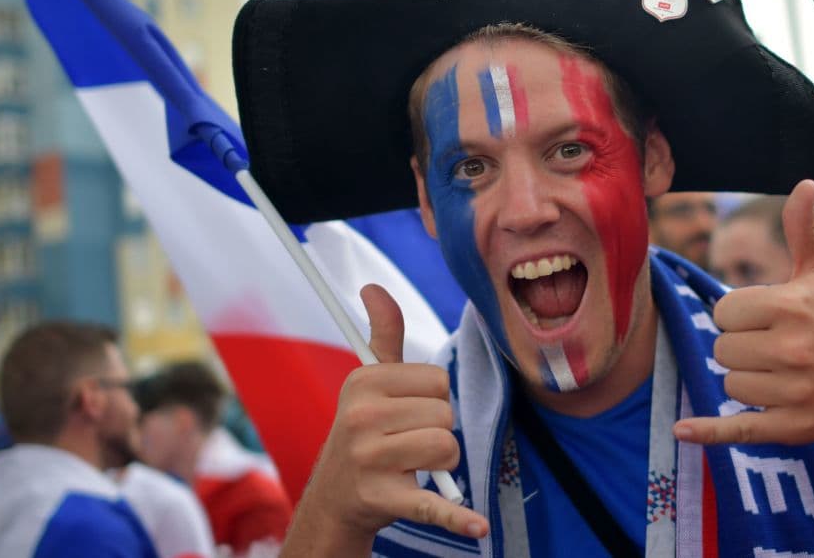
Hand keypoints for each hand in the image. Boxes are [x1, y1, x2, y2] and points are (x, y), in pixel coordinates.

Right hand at [292, 284, 488, 551]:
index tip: (407, 411)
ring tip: (413, 466)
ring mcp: (371, 460)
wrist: (336, 498)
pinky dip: (456, 518)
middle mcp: (361, 418)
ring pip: (447, 450)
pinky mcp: (384, 498)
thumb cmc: (363, 432)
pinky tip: (477, 526)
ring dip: (442, 464)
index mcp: (363, 384)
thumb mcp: (368, 383)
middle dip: (437, 432)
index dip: (432, 399)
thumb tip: (373, 287)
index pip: (437, 381)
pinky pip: (430, 504)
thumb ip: (383, 334)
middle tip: (408, 443)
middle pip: (445, 416)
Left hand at [673, 180, 813, 446]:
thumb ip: (801, 231)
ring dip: (746, 381)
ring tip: (780, 375)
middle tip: (775, 350)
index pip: (724, 312)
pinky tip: (682, 430)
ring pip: (728, 384)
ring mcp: (793, 391)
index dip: (739, 317)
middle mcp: (792, 349)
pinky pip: (737, 429)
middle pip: (722, 349)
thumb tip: (804, 183)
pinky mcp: (792, 427)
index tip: (765, 321)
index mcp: (790, 307)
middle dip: (741, 349)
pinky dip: (709, 433)